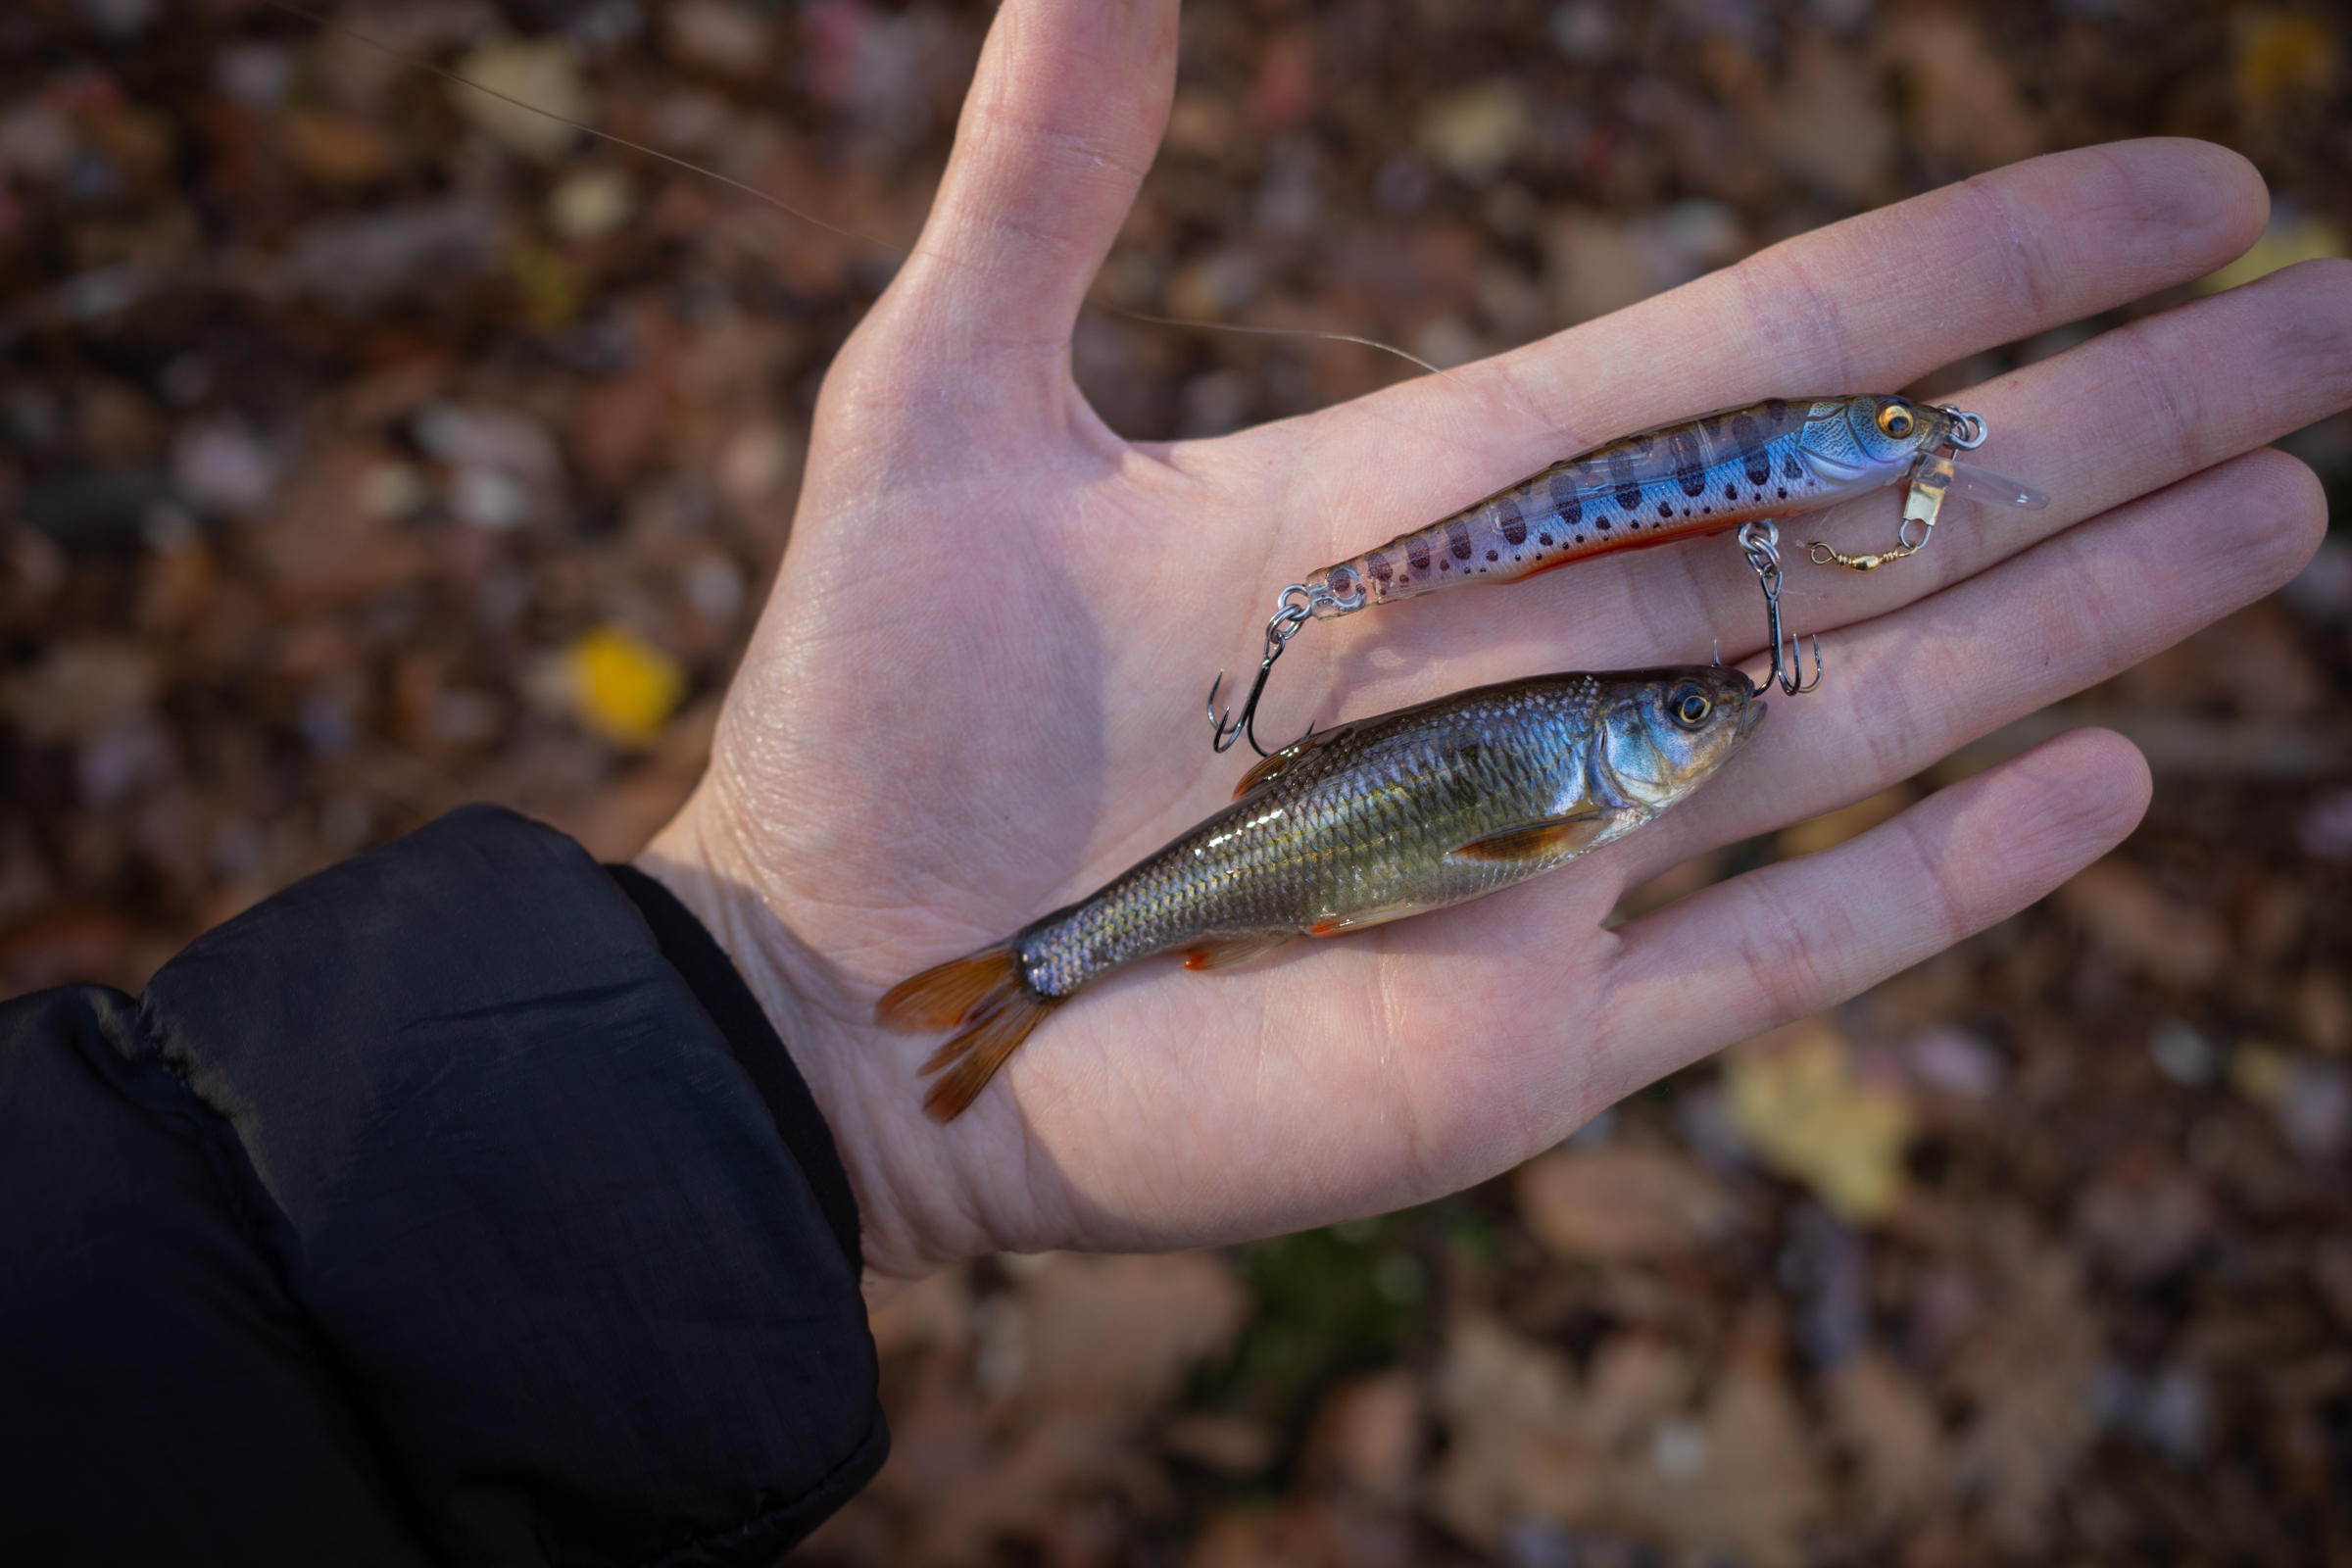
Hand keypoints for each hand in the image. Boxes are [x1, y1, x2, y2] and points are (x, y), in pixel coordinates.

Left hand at [640, 0, 2348, 1294]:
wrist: (834, 996)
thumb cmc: (868, 713)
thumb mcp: (938, 403)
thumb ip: (1047, 176)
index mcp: (1435, 504)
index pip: (1759, 354)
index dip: (1969, 268)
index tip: (2177, 182)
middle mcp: (1537, 661)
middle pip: (1878, 515)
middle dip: (2112, 417)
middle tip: (2332, 320)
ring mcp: (1559, 857)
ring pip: (1882, 709)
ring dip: (2090, 609)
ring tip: (2286, 506)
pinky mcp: (1535, 1038)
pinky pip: (1786, 950)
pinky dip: (1949, 879)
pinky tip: (2116, 780)